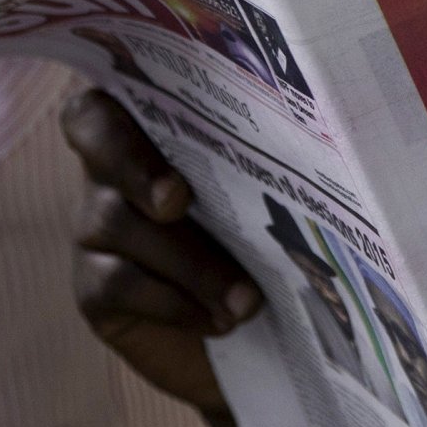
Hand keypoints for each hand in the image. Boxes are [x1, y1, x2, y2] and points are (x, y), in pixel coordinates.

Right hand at [62, 87, 262, 413]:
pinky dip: (174, 302)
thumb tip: (331, 136)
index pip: (114, 90)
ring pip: (118, 222)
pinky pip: (117, 284)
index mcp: (159, 129)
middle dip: (136, 166)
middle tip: (178, 199)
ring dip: (190, 261)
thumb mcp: (280, 196)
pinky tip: (219, 319)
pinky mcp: (95, 290)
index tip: (165, 106)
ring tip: (247, 299)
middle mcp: (115, 170)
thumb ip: (280, 159)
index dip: (120, 89)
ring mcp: (96, 230)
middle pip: (98, 143)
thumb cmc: (274, 242)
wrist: (262, 337)